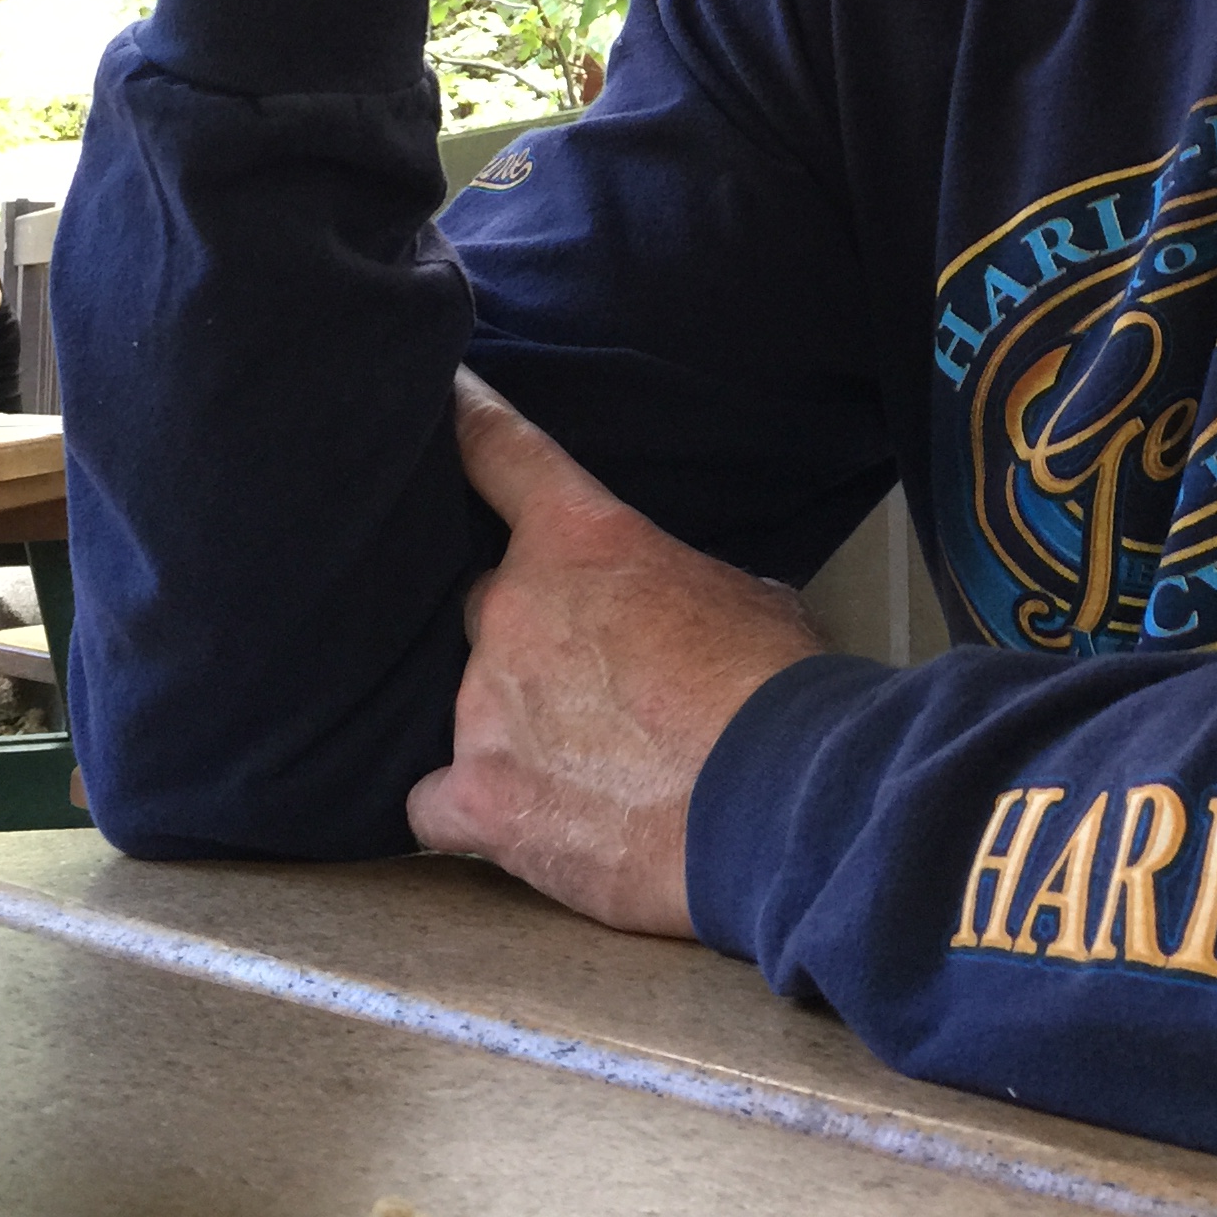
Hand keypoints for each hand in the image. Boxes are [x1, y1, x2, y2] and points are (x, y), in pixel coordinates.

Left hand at [407, 372, 825, 934]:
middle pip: (485, 606)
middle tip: (593, 686)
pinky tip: (524, 824)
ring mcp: (484, 707)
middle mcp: (514, 610)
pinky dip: (473, 812)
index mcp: (582, 540)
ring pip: (471, 706)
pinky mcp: (479, 800)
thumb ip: (675, 587)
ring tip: (590, 774)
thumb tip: (674, 616)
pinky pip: (437, 803)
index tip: (438, 392)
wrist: (778, 799)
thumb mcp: (745, 597)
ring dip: (517, 729)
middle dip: (528, 638)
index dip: (464, 415)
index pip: (500, 451)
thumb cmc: (778, 692)